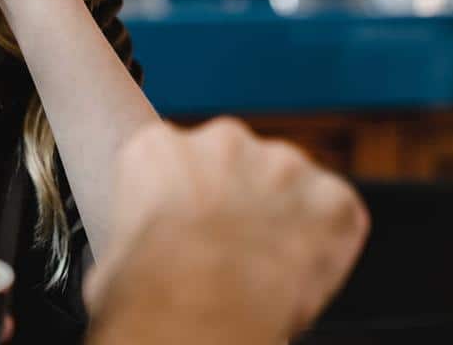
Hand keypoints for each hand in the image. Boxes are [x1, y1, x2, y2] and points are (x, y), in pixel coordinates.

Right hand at [85, 120, 369, 343]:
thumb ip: (139, 229)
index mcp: (158, 147)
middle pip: (235, 162)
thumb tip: (138, 254)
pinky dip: (329, 240)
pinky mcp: (330, 195)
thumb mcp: (115, 248)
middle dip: (239, 198)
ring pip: (288, 183)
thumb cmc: (148, 291)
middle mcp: (220, 139)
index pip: (178, 159)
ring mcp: (280, 163)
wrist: (197, 313)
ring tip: (268, 265)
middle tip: (233, 248)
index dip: (189, 199)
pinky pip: (337, 212)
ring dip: (284, 215)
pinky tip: (304, 270)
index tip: (192, 227)